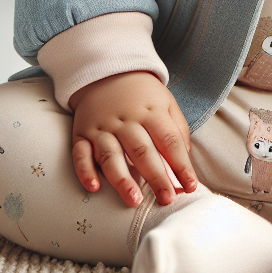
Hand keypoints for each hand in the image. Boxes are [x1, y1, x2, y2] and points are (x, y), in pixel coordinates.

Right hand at [69, 71, 197, 206]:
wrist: (107, 72)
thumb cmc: (143, 95)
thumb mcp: (166, 103)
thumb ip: (178, 130)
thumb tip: (184, 162)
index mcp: (151, 112)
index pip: (169, 140)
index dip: (181, 164)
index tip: (191, 186)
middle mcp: (126, 121)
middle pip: (143, 151)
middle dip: (156, 177)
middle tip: (167, 199)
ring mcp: (103, 128)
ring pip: (111, 155)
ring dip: (122, 179)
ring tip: (134, 200)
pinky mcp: (82, 134)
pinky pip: (80, 154)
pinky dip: (85, 171)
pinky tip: (94, 187)